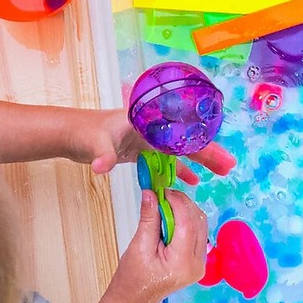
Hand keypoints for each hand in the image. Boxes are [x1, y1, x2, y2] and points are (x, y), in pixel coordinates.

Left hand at [69, 109, 235, 183]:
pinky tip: (194, 182)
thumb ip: (102, 155)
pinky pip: (167, 160)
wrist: (72, 134)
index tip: (220, 154)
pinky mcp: (142, 150)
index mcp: (147, 121)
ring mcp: (148, 139)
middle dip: (209, 152)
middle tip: (230, 166)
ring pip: (180, 150)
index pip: (181, 132)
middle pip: (186, 140)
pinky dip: (180, 170)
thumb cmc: (84, 133)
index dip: (201, 144)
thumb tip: (102, 167)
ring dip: (201, 161)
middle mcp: (152, 127)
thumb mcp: (95, 144)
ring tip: (223, 172)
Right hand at [110, 189, 207, 302]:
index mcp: (183, 263)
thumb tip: (151, 193)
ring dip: (185, 210)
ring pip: (200, 225)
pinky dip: (186, 219)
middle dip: (182, 203)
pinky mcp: (197, 260)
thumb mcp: (139, 245)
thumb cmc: (133, 277)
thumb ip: (149, 218)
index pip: (187, 223)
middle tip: (162, 194)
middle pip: (198, 222)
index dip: (177, 202)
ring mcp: (200, 263)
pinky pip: (197, 233)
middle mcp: (197, 264)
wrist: (134, 298)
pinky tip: (171, 216)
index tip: (162, 190)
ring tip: (165, 203)